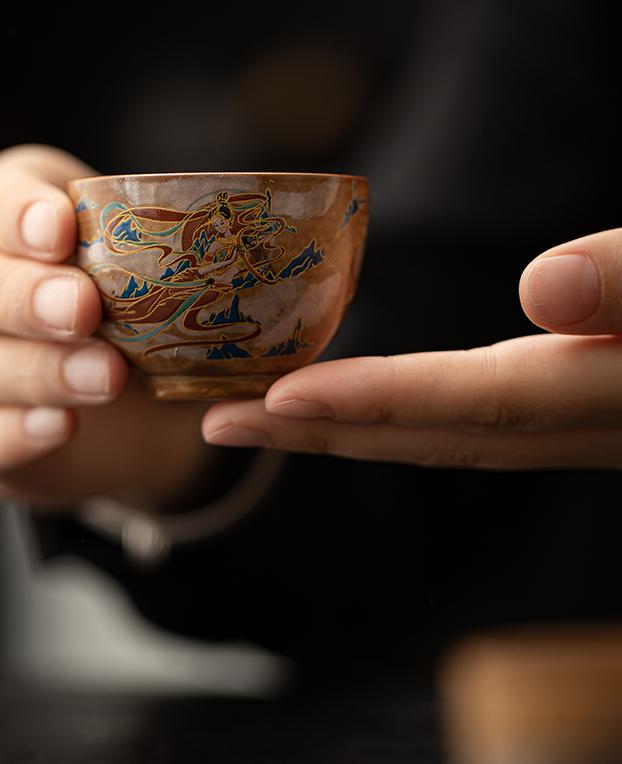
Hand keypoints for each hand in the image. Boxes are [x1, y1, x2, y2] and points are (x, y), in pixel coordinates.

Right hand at [0, 144, 218, 510]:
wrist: (130, 405)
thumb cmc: (133, 309)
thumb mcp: (150, 267)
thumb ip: (163, 248)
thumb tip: (241, 237)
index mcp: (6, 224)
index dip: (18, 213)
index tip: (61, 229)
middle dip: (26, 295)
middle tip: (84, 308)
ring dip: (43, 370)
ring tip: (108, 377)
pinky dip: (19, 432)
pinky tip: (61, 426)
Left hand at [201, 229, 621, 469]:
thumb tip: (543, 284)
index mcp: (609, 394)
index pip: (473, 401)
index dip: (374, 401)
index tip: (277, 399)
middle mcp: (578, 430)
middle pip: (428, 439)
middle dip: (318, 436)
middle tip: (218, 425)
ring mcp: (574, 430)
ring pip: (440, 442)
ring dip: (344, 434)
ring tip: (256, 417)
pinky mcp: (570, 414)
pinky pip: (464, 427)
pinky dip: (394, 421)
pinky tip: (350, 405)